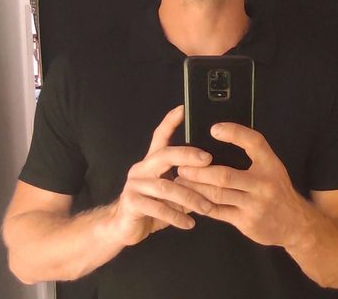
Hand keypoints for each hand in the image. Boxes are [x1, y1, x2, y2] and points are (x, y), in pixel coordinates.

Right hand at [107, 105, 214, 245]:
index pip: (160, 136)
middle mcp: (141, 169)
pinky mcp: (131, 203)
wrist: (123, 227)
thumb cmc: (152, 206)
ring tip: (207, 207)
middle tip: (209, 160)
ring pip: (165, 186)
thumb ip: (185, 180)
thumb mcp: (170, 191)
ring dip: (190, 197)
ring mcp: (134, 185)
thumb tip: (215, 173)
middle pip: (164, 155)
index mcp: (151, 162)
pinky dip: (176, 216)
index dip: (170, 121)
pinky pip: (157, 208)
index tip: (183, 109)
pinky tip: (189, 223)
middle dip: (188, 155)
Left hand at [175, 123, 306, 247]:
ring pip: (217, 195)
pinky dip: (202, 204)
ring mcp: (255, 205)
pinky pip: (218, 212)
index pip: (254, 142)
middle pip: (225, 175)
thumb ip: (251, 154)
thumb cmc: (277, 190)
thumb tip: (220, 135)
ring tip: (180, 180)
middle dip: (199, 171)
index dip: (234, 133)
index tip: (214, 129)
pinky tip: (190, 198)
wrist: (295, 224)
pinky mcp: (246, 221)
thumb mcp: (272, 167)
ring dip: (195, 187)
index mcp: (270, 165)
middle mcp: (264, 184)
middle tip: (181, 165)